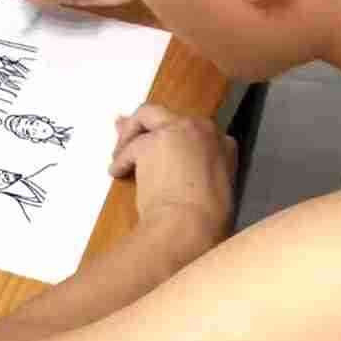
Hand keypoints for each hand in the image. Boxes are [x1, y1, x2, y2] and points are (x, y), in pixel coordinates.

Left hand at [110, 105, 237, 244]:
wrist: (188, 225)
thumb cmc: (207, 220)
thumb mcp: (221, 192)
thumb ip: (208, 171)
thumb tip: (188, 172)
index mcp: (224, 145)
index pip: (198, 131)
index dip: (179, 141)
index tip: (167, 152)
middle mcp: (200, 129)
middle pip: (169, 115)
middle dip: (150, 125)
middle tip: (133, 138)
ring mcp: (174, 131)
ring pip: (146, 115)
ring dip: (131, 132)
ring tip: (119, 154)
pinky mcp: (148, 143)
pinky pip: (129, 147)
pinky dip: (121, 160)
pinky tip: (117, 172)